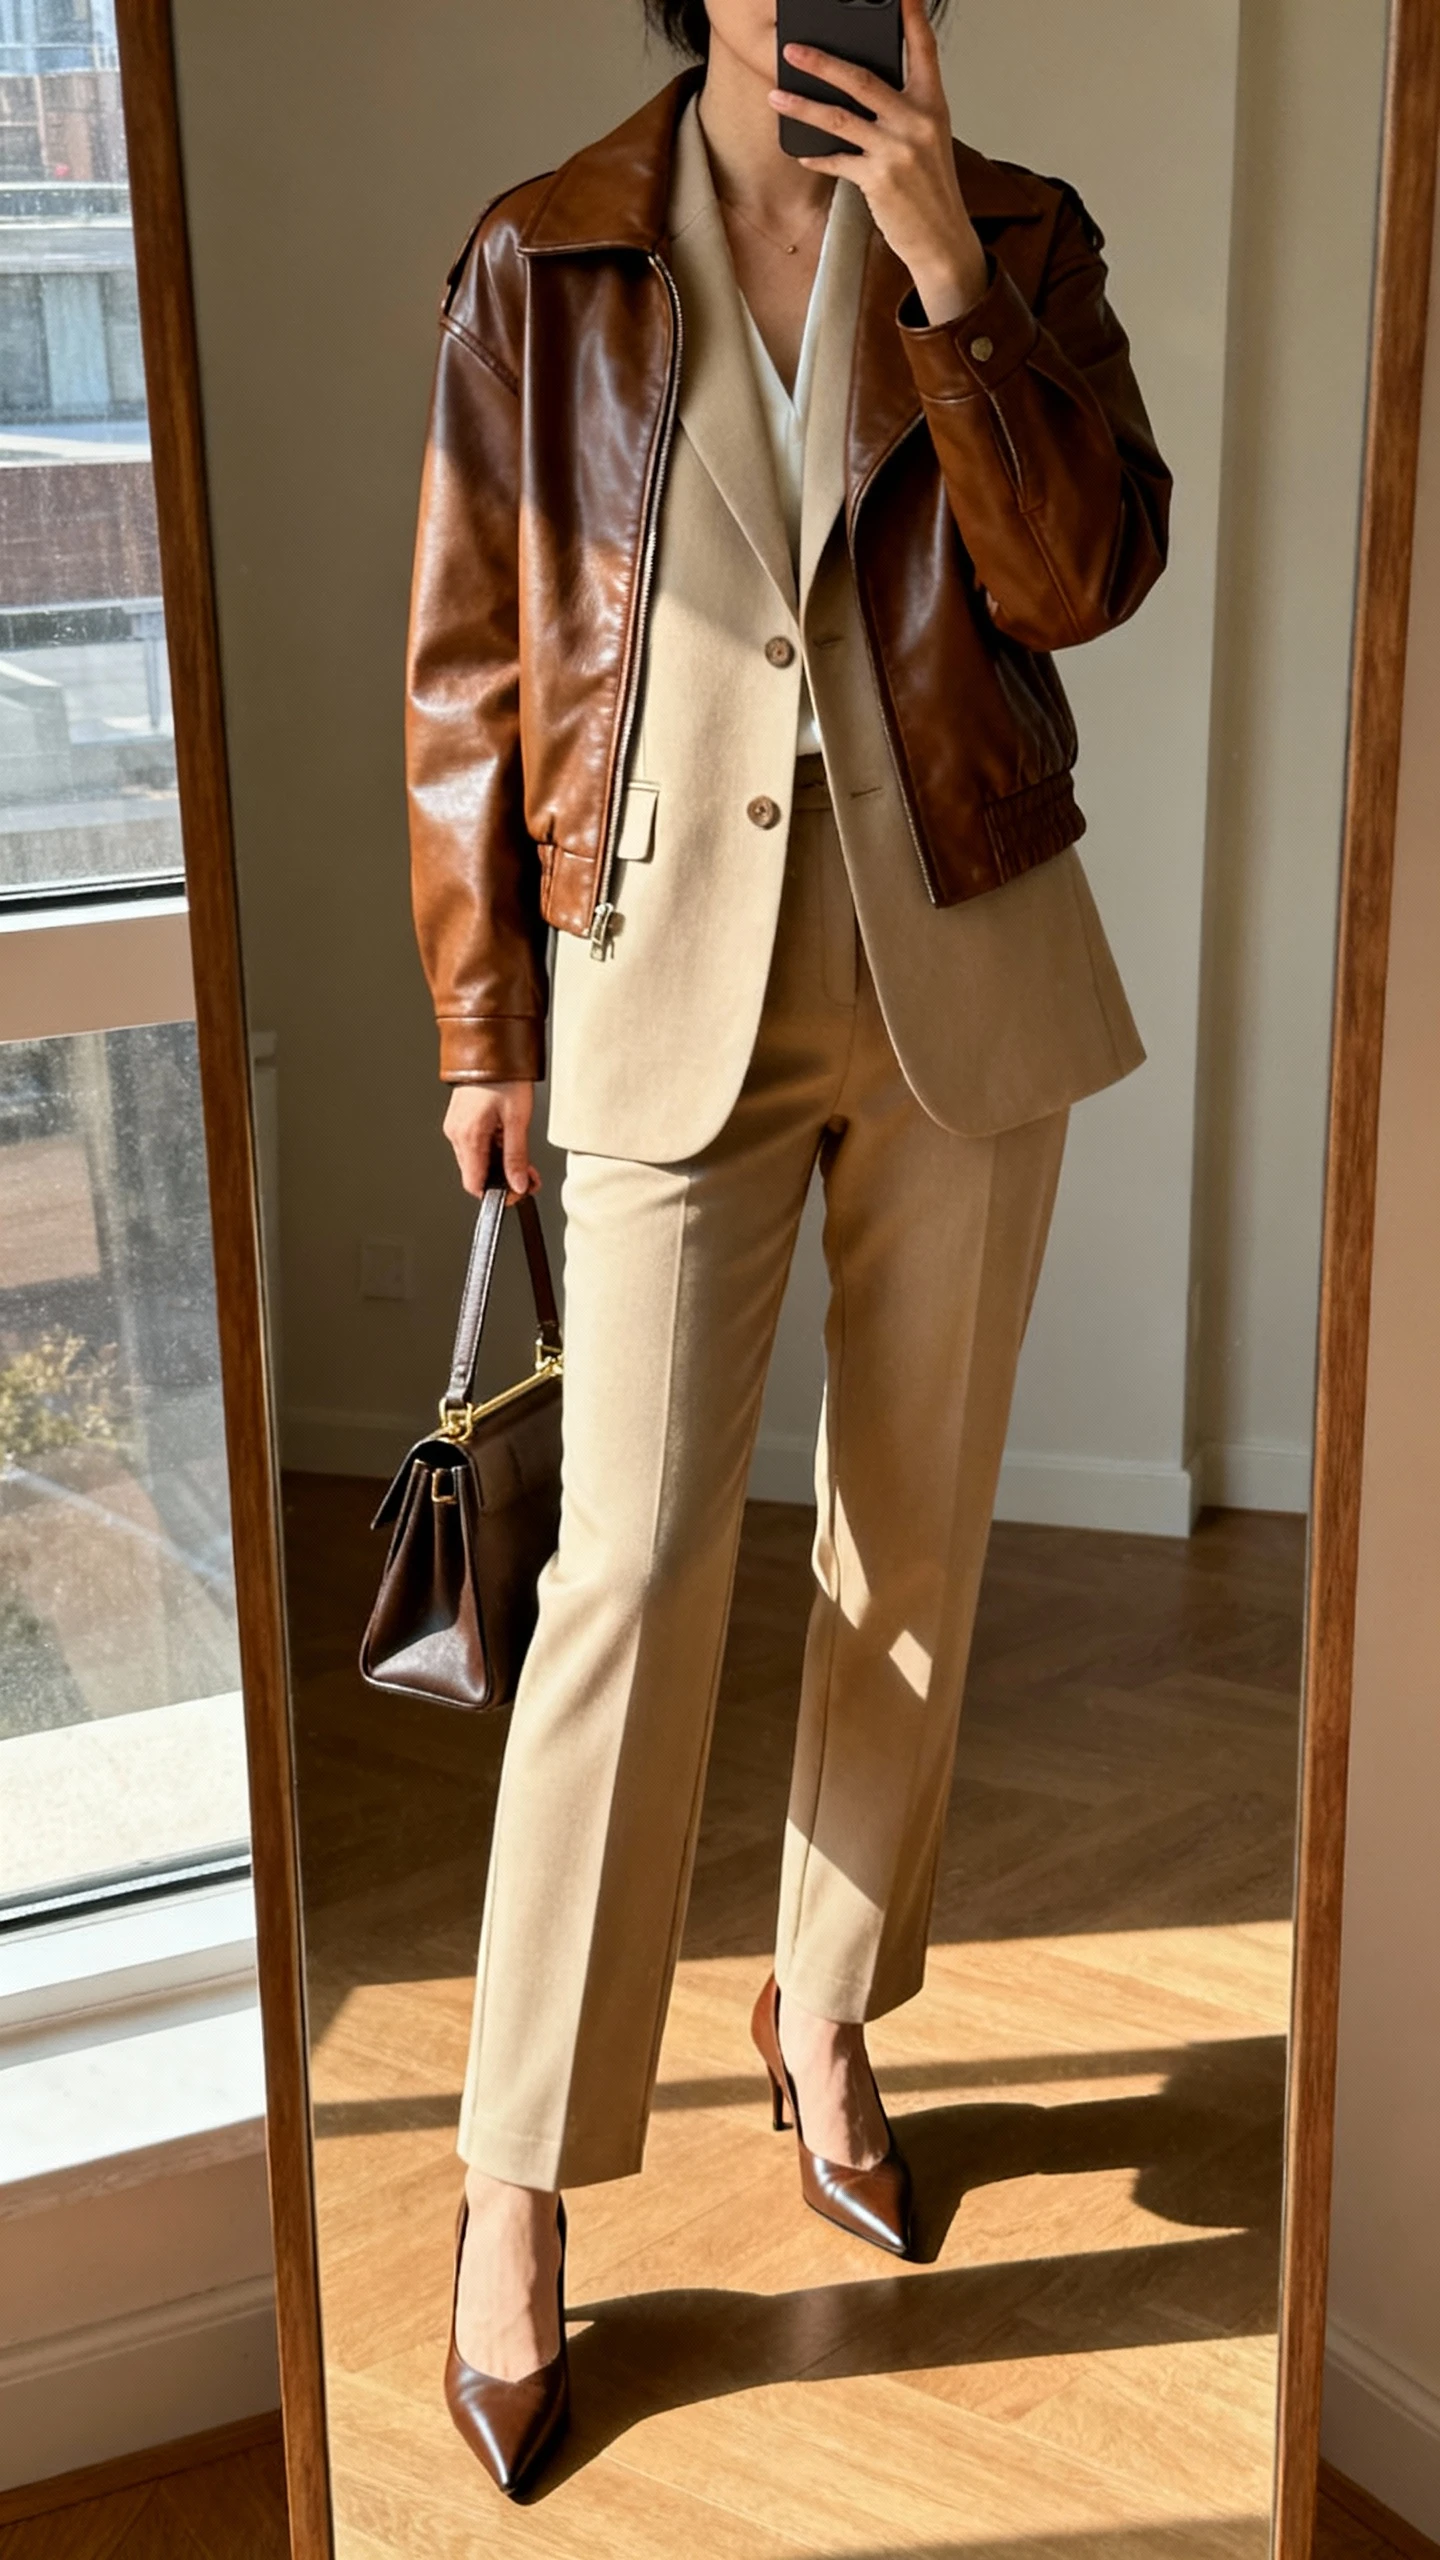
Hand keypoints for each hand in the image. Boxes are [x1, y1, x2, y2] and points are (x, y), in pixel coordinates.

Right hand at [443, 1081, 539, 1202]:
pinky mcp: (461, 1119)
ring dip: (500, 1163)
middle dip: (503, 1178)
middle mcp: (456, 1133)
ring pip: (477, 1160)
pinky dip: (493, 1149)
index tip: (517, 1192)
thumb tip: (517, 1184)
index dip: (496, 1193)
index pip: (474, 1184)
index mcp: (468, 1136)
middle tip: (529, 1176)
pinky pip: (475, 1144)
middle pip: (476, 1173)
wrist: (494, 1047)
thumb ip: (516, 1156)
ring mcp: (457, 1126)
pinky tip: (508, 1141)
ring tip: (523, 1156)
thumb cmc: (505, 1077)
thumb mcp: (518, 1120)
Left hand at [770, 0, 987, 325]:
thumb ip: (905, 111)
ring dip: (803, 106)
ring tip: (777, 97)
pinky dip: (818, 156)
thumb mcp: (929, 141)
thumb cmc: (932, 191)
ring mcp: (897, 150)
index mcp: (933, 105)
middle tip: (792, 49)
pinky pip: (838, 161)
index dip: (911, 17)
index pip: (923, 49)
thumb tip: (862, 91)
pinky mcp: (879, 179)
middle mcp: (917, 121)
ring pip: (840, 118)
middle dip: (822, 62)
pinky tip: (802, 152)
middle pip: (862, 79)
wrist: (942, 240)